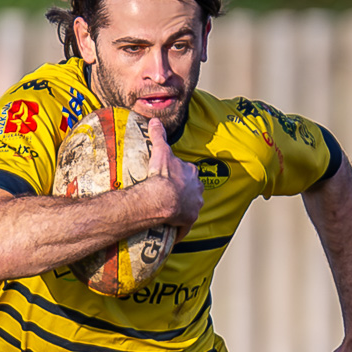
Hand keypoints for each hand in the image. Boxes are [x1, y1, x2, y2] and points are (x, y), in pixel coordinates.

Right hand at [145, 118, 201, 235]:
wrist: (162, 198)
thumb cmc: (163, 175)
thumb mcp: (160, 151)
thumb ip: (159, 135)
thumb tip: (154, 120)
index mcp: (191, 173)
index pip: (189, 172)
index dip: (181, 174)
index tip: (171, 177)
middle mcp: (197, 190)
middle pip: (192, 190)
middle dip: (185, 192)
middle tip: (170, 195)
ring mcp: (194, 207)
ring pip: (190, 208)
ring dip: (183, 210)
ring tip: (170, 213)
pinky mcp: (188, 222)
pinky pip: (183, 227)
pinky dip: (178, 229)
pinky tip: (171, 231)